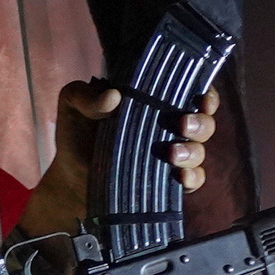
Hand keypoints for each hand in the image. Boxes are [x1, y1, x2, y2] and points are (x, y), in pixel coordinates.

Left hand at [51, 74, 216, 196]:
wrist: (70, 177)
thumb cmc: (76, 134)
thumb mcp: (73, 104)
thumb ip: (87, 95)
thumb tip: (113, 96)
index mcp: (153, 103)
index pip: (189, 92)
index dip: (205, 95)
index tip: (200, 99)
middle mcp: (168, 128)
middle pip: (203, 122)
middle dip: (200, 123)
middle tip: (182, 126)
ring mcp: (170, 156)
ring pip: (199, 151)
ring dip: (192, 151)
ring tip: (171, 154)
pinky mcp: (167, 182)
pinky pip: (193, 180)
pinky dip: (192, 178)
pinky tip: (179, 176)